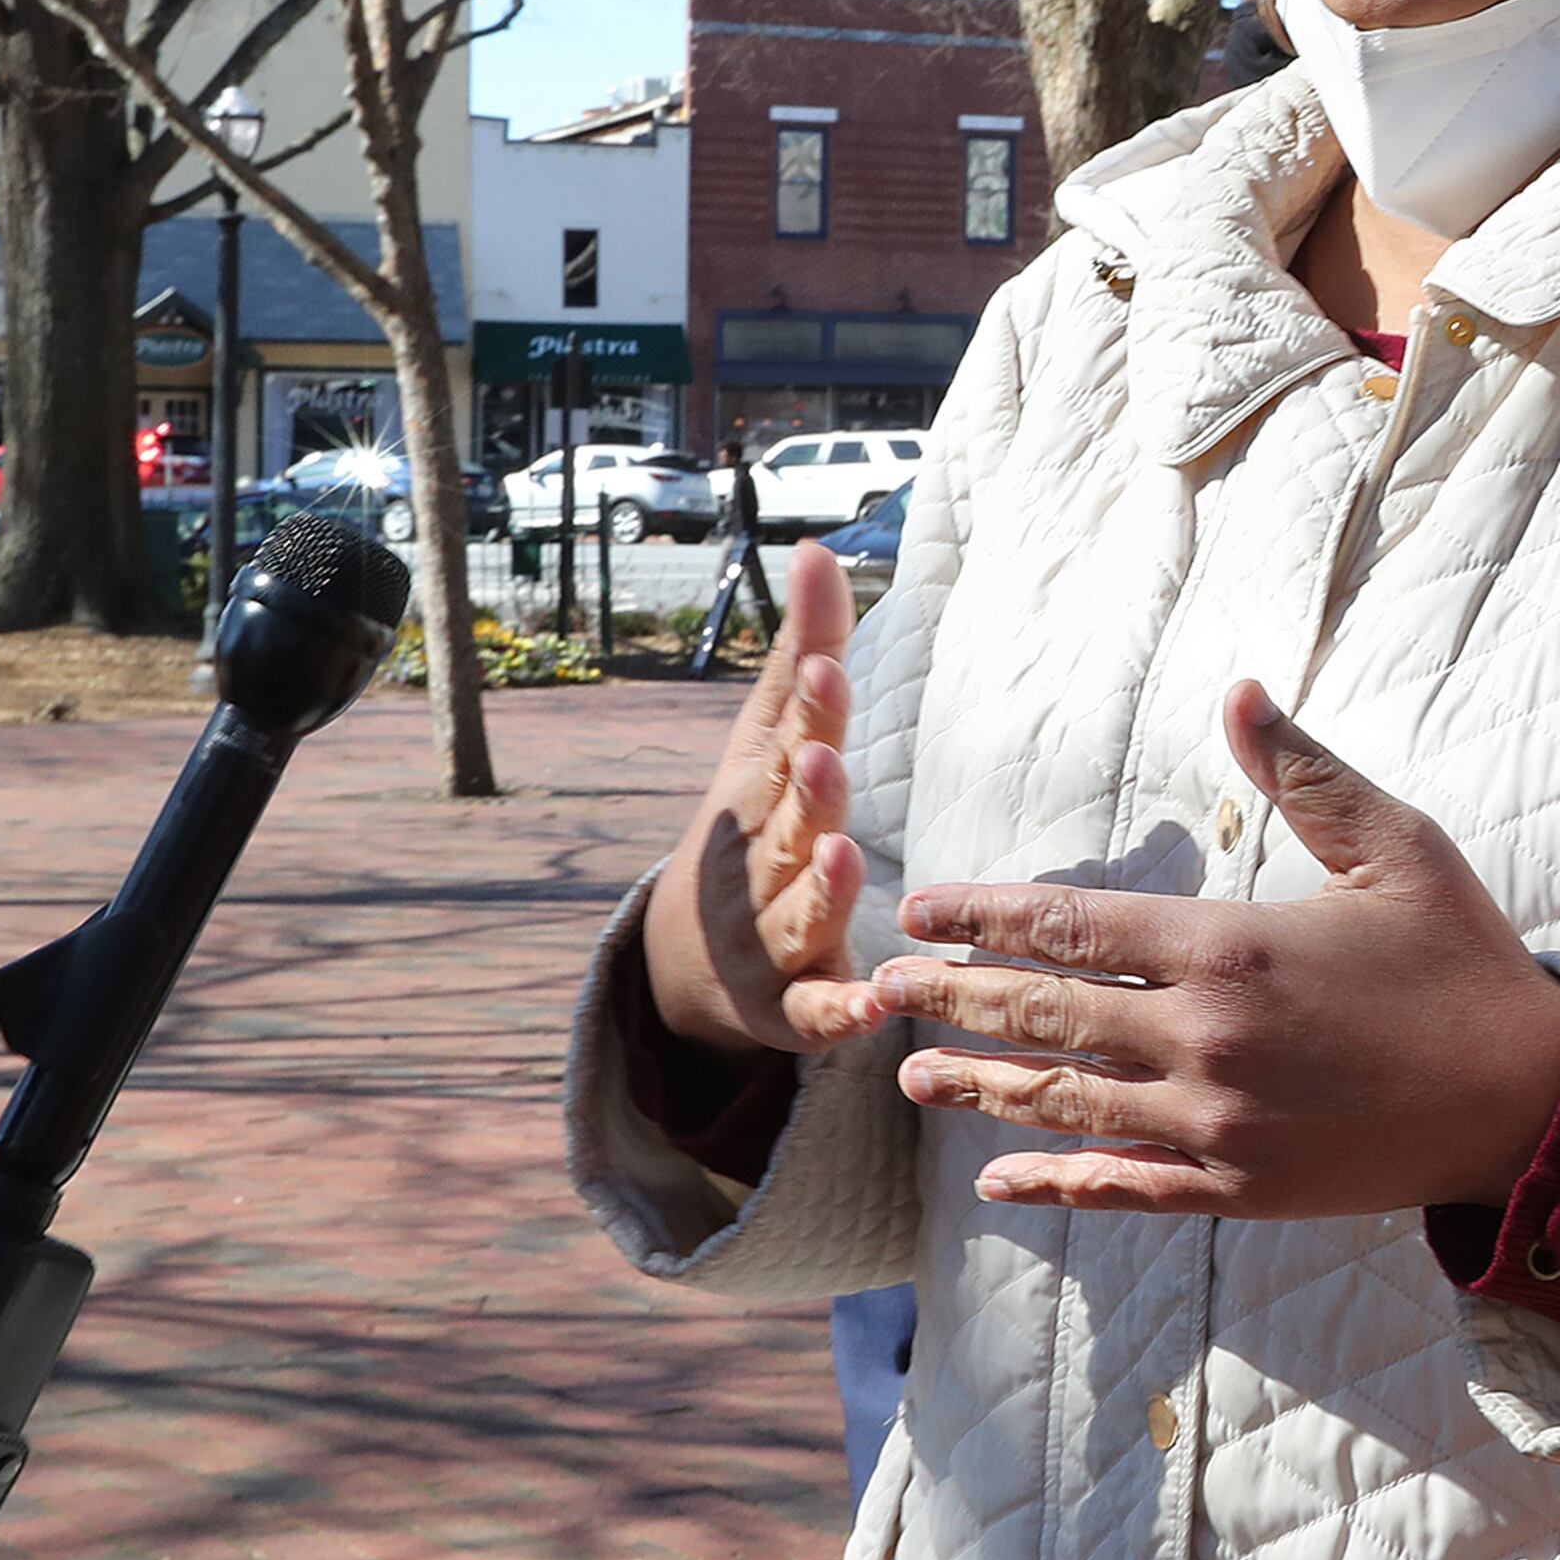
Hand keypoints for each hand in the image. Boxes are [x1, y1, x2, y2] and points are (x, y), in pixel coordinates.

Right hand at [641, 538, 888, 1055]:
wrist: (687, 962)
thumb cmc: (751, 826)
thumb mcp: (768, 745)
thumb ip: (804, 655)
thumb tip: (819, 547)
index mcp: (757, 797)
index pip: (786, 747)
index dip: (807, 712)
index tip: (827, 668)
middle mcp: (757, 867)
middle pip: (785, 829)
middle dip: (805, 794)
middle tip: (822, 758)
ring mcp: (768, 940)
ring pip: (798, 916)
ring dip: (820, 889)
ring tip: (842, 855)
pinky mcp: (791, 1008)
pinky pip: (816, 1012)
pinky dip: (839, 1012)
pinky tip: (872, 1004)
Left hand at [868, 681, 1559, 1217]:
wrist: (1531, 1100)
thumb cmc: (1466, 962)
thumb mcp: (1396, 847)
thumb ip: (1305, 773)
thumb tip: (1240, 692)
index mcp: (1230, 948)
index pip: (1073, 926)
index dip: (987, 916)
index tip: (922, 910)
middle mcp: (1206, 1039)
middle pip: (1046, 1015)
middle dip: (955, 998)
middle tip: (878, 990)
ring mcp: (1218, 1123)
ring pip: (1067, 1104)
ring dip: (981, 1088)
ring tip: (910, 1079)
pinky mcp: (1241, 1187)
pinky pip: (1124, 1189)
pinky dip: (1055, 1185)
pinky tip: (997, 1181)